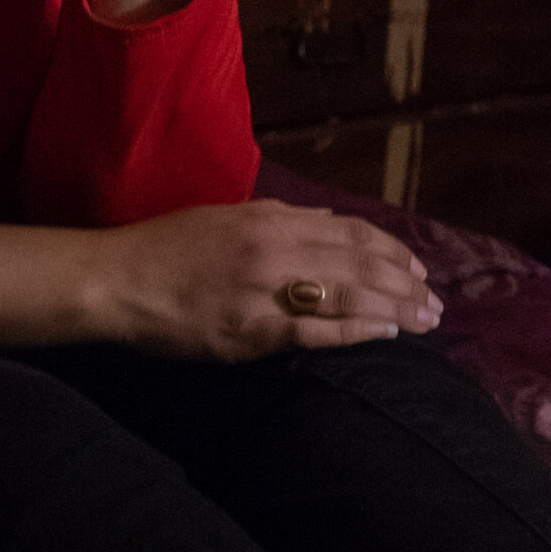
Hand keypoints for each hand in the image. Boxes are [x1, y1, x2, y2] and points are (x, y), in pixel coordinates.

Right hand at [98, 201, 444, 358]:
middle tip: (437, 303)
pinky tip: (386, 334)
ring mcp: (263, 289)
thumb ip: (278, 219)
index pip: (349, 232)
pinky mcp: (249, 330)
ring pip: (348, 293)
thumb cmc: (162, 249)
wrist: (113, 278)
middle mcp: (274, 247)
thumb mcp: (225, 217)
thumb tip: (327, 223)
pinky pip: (314, 329)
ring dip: (396, 306)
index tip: (418, 268)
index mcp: (269, 218)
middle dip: (406, 282)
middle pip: (360, 262)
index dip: (391, 250)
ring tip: (426, 321)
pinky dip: (356, 330)